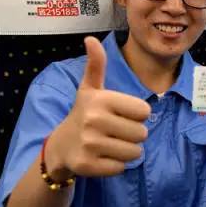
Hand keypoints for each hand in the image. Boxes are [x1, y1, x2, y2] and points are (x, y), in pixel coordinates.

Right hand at [46, 37, 150, 178]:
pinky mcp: (89, 166)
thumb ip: (96, 65)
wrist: (61, 146)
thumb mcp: (90, 88)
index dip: (137, 115)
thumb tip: (90, 39)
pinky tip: (102, 156)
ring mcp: (90, 145)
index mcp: (101, 99)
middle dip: (133, 134)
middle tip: (115, 131)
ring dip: (127, 151)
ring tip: (110, 143)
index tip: (120, 114)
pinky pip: (121, 167)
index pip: (145, 111)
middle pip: (142, 133)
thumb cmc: (85, 113)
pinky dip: (116, 164)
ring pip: (135, 152)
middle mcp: (94, 120)